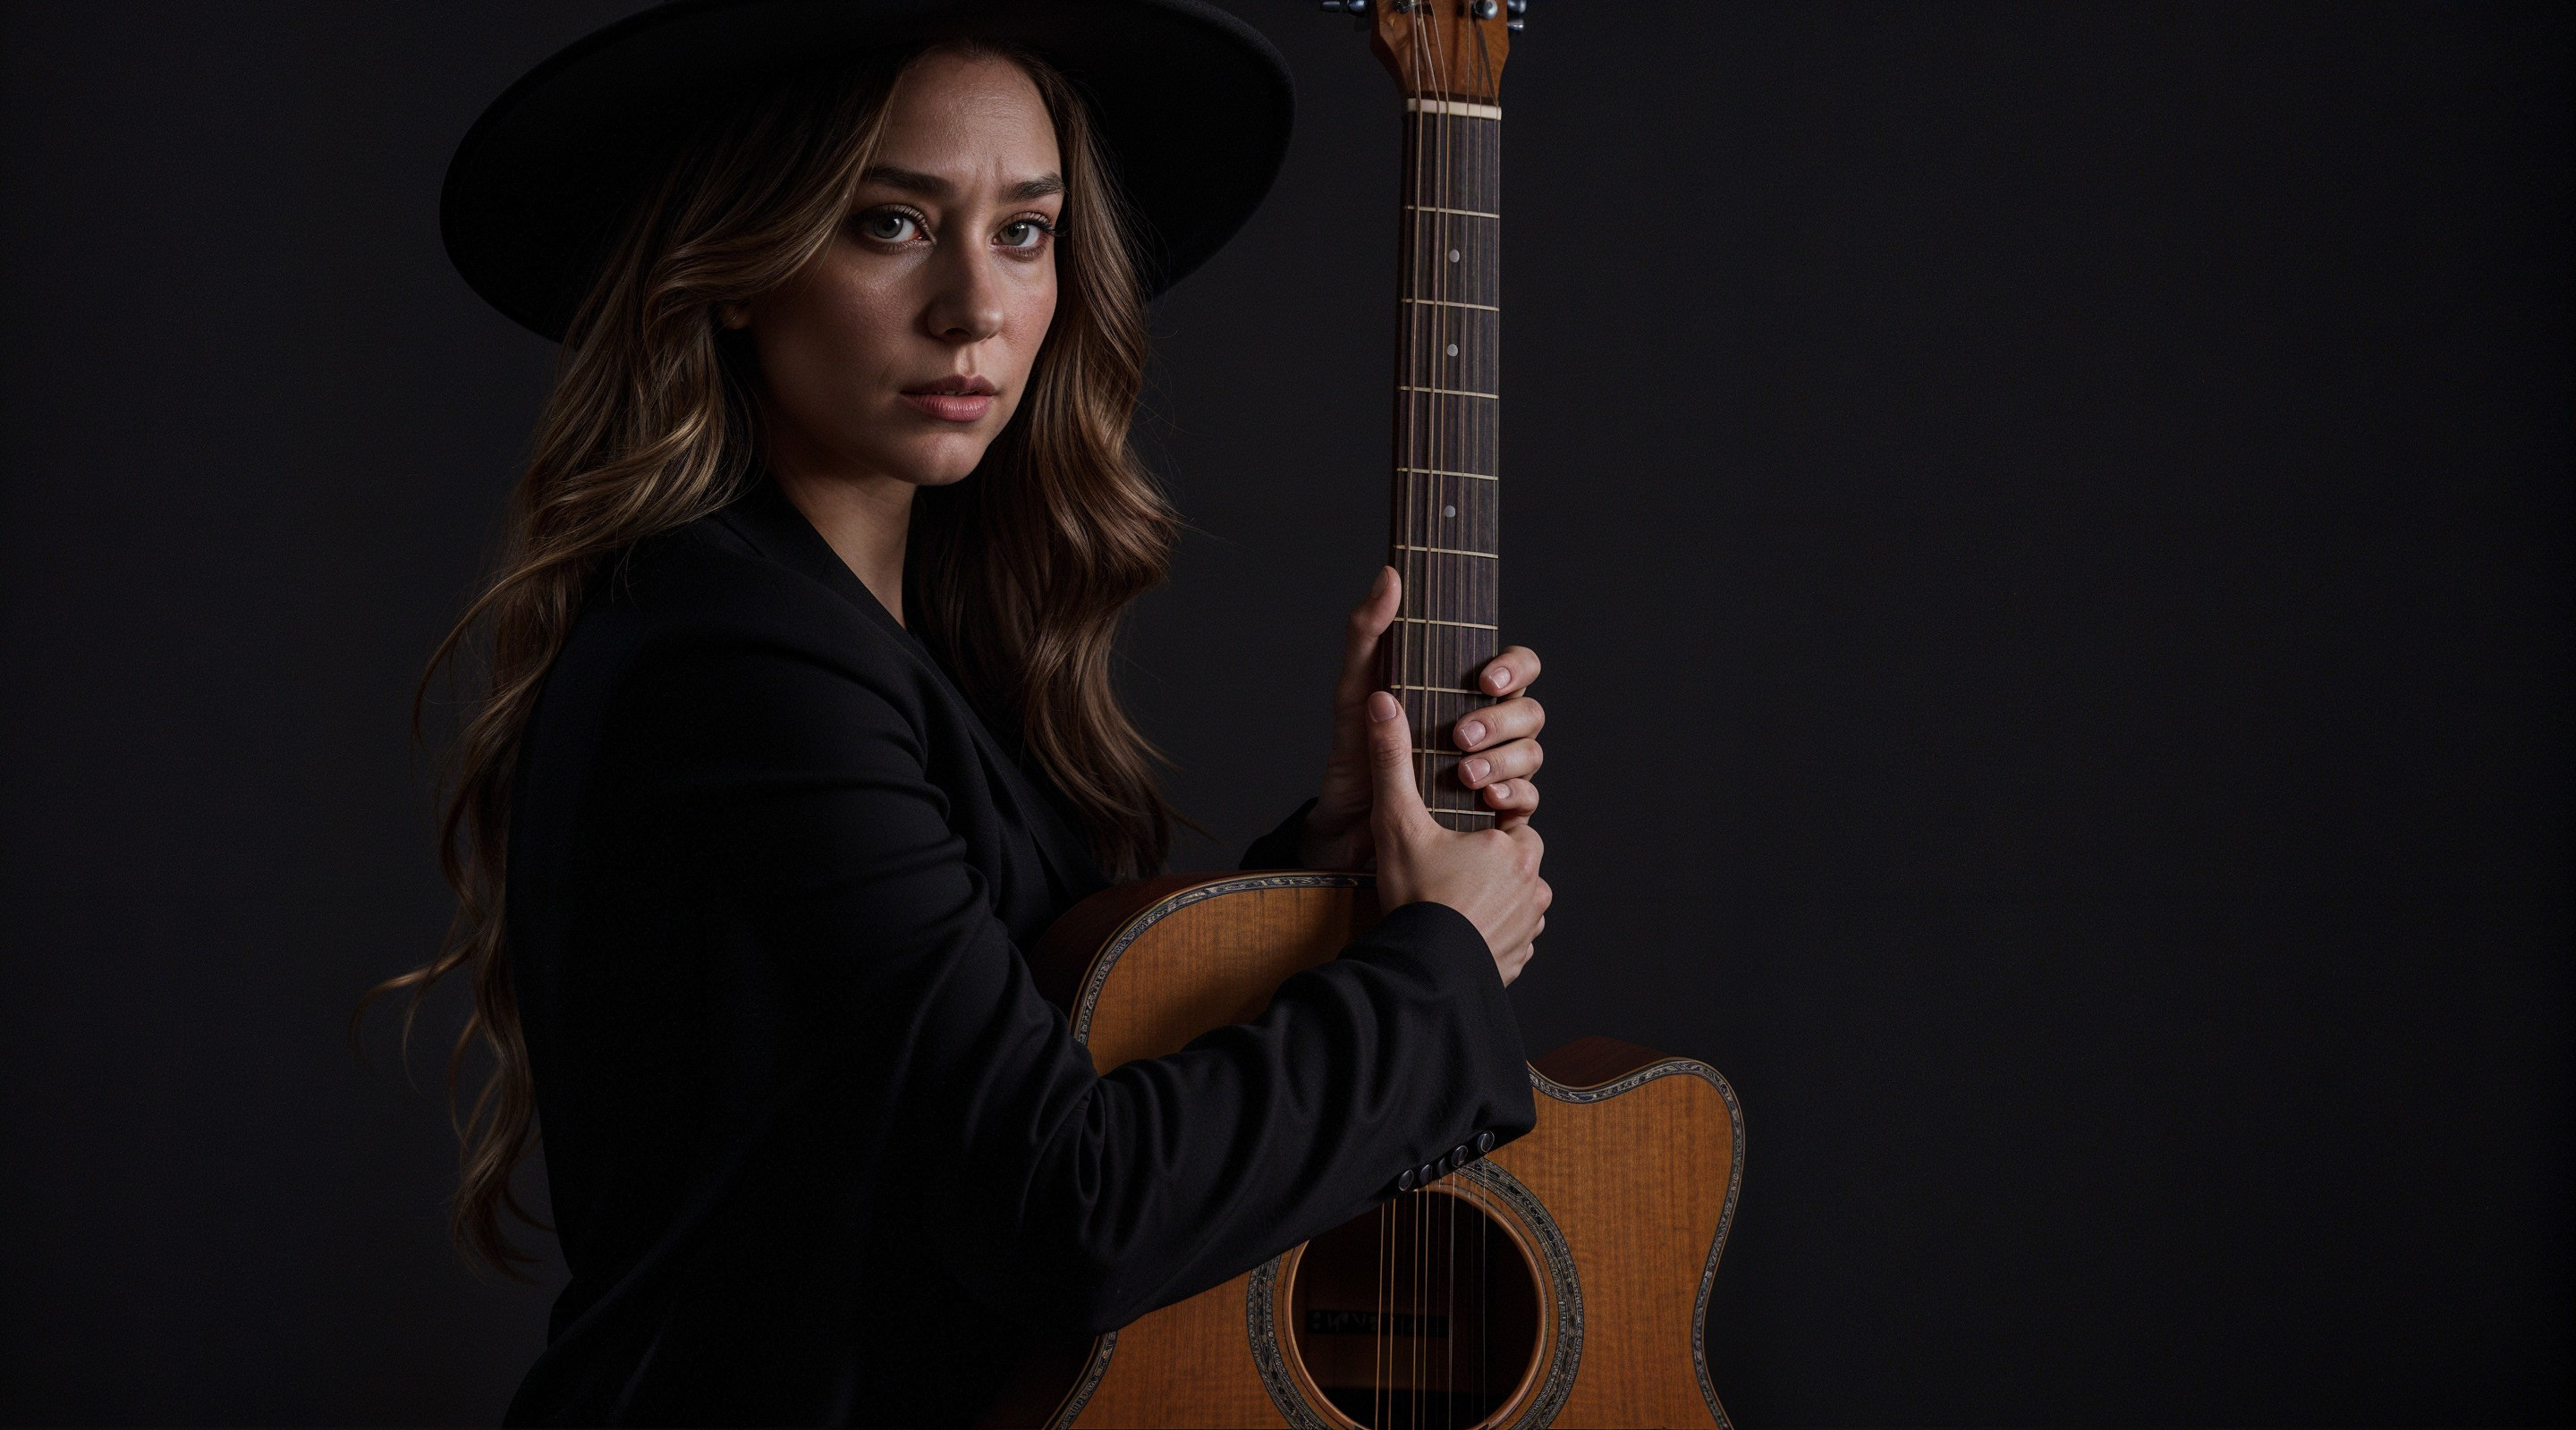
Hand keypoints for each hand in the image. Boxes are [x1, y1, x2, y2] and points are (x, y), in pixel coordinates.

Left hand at [1299, 567, 1547, 867]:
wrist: (1345, 821)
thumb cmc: (1354, 748)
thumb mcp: (1355, 688)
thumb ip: (1368, 630)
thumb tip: (1390, 575)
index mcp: (1465, 691)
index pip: (1518, 665)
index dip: (1514, 666)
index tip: (1484, 681)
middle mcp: (1488, 726)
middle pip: (1529, 710)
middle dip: (1500, 722)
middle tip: (1459, 738)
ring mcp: (1493, 767)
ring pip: (1531, 754)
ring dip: (1504, 762)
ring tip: (1464, 777)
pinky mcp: (1491, 809)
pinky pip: (1527, 801)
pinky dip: (1512, 798)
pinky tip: (1486, 801)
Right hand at [1364, 691, 1548, 982]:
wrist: (1422, 973)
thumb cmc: (1414, 898)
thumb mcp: (1398, 823)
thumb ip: (1392, 761)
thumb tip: (1384, 703)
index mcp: (1513, 846)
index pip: (1511, 817)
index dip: (1483, 821)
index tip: (1457, 834)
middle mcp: (1533, 886)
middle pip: (1516, 859)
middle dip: (1489, 862)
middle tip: (1447, 871)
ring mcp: (1528, 925)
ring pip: (1517, 899)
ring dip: (1492, 899)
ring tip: (1449, 903)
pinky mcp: (1519, 958)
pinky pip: (1512, 938)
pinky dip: (1491, 934)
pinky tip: (1458, 933)